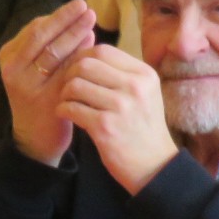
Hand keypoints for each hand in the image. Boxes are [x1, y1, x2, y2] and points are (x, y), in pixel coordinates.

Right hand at [0, 1, 96, 166]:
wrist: (37, 139)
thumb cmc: (44, 98)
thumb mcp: (42, 70)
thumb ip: (57, 50)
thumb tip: (85, 26)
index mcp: (10, 56)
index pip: (35, 28)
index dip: (58, 16)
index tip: (79, 5)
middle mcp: (13, 68)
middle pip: (41, 36)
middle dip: (66, 20)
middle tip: (87, 8)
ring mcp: (27, 85)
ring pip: (51, 54)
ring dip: (73, 36)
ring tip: (91, 24)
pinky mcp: (44, 101)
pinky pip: (63, 76)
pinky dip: (78, 62)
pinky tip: (93, 54)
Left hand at [56, 46, 179, 194]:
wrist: (155, 167)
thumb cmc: (143, 128)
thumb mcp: (144, 95)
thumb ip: (121, 73)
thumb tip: (86, 52)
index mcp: (144, 75)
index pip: (103, 50)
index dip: (83, 56)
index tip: (77, 70)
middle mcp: (135, 88)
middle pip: (85, 64)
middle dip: (70, 73)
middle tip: (69, 87)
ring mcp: (121, 107)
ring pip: (75, 85)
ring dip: (64, 93)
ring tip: (68, 102)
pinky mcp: (106, 127)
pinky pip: (71, 108)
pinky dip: (63, 110)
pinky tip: (66, 115)